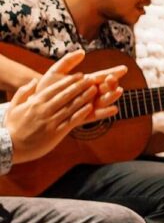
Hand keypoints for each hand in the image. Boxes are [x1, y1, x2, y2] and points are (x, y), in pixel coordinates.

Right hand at [5, 51, 126, 162]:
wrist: (9, 147)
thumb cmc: (12, 127)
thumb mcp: (14, 106)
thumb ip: (24, 92)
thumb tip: (33, 80)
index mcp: (36, 102)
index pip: (56, 88)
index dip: (69, 81)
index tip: (80, 75)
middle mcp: (44, 110)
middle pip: (66, 95)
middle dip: (80, 86)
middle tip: (92, 79)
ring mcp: (51, 121)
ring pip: (70, 107)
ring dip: (84, 97)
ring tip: (94, 90)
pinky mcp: (55, 133)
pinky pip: (71, 121)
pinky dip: (81, 113)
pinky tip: (90, 107)